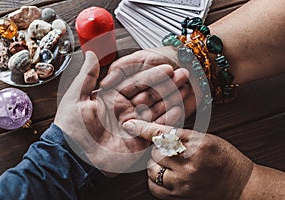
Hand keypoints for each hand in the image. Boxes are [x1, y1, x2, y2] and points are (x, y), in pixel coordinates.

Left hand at [54, 51, 189, 175]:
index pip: (136, 83)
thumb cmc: (71, 126)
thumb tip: (90, 52)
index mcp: (112, 98)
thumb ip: (88, 75)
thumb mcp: (76, 96)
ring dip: (171, 99)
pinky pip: (155, 129)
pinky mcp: (138, 141)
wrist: (73, 156)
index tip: (168, 67)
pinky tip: (180, 110)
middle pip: (150, 95)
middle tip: (184, 75)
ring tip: (187, 89)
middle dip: (167, 84)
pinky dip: (167, 121)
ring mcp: (133, 125)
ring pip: (155, 109)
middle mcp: (125, 110)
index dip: (152, 75)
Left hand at [122, 119, 253, 199]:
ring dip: (156, 163)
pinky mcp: (180, 195)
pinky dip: (154, 179)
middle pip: (156, 151)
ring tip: (170, 163)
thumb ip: (182, 136)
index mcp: (198, 144)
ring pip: (152, 168)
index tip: (129, 124)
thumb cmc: (224, 157)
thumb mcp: (206, 138)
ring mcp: (184, 182)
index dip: (143, 128)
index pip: (164, 134)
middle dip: (159, 149)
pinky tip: (166, 175)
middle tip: (170, 150)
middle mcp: (189, 163)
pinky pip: (153, 186)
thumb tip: (157, 133)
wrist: (240, 184)